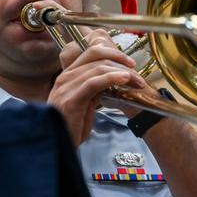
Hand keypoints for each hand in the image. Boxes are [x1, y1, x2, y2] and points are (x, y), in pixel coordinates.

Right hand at [47, 28, 146, 145]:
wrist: (58, 145)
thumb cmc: (71, 127)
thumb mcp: (85, 102)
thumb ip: (94, 88)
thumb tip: (111, 78)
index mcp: (68, 76)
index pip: (91, 52)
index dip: (113, 53)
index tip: (129, 63)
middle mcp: (65, 78)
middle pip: (97, 57)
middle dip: (122, 63)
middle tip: (137, 75)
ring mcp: (66, 88)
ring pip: (98, 68)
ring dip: (122, 72)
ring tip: (136, 81)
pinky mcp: (71, 100)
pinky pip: (93, 83)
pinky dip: (111, 78)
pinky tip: (124, 79)